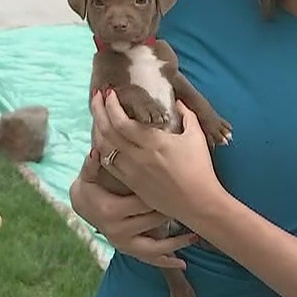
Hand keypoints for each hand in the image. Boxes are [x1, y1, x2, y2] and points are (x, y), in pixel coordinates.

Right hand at [69, 149, 197, 269]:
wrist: (82, 208)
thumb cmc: (90, 186)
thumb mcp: (88, 174)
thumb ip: (93, 163)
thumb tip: (96, 151)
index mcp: (112, 211)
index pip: (142, 203)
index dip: (161, 196)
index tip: (181, 188)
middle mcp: (118, 231)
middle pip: (153, 222)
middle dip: (172, 214)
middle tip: (194, 206)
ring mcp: (123, 244)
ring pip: (155, 248)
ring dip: (176, 243)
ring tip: (195, 237)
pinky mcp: (128, 251)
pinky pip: (149, 260)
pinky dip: (166, 262)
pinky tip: (183, 263)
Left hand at [91, 89, 222, 221]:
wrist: (198, 203)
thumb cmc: (200, 168)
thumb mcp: (197, 136)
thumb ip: (187, 114)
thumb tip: (177, 102)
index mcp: (153, 142)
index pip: (122, 121)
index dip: (111, 105)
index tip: (109, 93)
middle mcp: (138, 156)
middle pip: (108, 131)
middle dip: (98, 110)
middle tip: (96, 96)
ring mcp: (132, 172)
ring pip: (104, 148)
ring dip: (97, 129)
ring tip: (97, 116)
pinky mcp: (131, 184)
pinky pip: (109, 165)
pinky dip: (102, 150)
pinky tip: (103, 142)